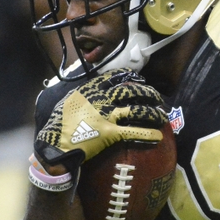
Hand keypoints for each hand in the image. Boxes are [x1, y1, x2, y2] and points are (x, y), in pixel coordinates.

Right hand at [35, 68, 167, 169]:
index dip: (130, 77)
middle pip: (130, 91)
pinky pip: (134, 132)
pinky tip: (159, 136)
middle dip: (147, 92)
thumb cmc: (59, 124)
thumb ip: (81, 96)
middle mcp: (101, 99)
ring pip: (136, 110)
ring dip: (153, 112)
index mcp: (91, 90)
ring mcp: (107, 115)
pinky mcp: (111, 132)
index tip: (139, 78)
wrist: (56, 142)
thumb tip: (86, 92)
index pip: (114, 77)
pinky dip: (148, 134)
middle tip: (157, 97)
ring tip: (162, 116)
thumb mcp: (68, 102)